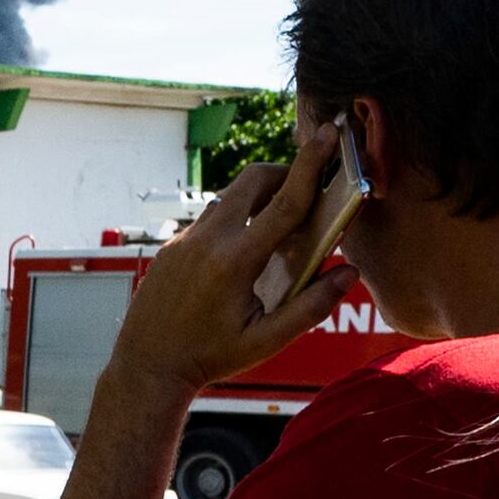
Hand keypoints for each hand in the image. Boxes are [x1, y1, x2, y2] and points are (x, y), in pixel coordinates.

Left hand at [98, 146, 359, 401]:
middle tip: (308, 190)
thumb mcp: (267, 341)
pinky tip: (244, 251)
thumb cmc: (210, 357)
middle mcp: (208, 240)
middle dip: (285, 173)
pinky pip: (212, 217)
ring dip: (259, 197)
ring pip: (231, 195)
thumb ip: (312, 306)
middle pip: (255, 180)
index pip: (284, 202)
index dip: (311, 166)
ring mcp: (185, 238)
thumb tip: (349, 272)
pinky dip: (236, 219)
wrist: (149, 365)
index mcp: (236, 261)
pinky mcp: (174, 244)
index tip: (327, 134)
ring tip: (279, 226)